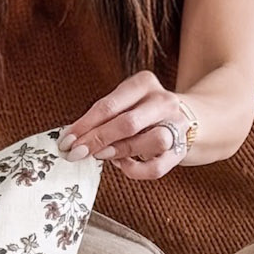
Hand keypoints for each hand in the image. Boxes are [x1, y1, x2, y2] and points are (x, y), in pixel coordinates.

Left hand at [57, 71, 193, 181]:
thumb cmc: (143, 112)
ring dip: (121, 151)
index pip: (109, 105)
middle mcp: (163, 101)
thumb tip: (72, 139)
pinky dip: (136, 170)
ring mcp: (177, 125)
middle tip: (76, 153)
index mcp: (144, 83)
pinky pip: (158, 167)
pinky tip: (122, 165)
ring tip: (102, 155)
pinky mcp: (181, 150)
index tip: (66, 141)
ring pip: (152, 141)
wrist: (187, 118)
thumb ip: (102, 117)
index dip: (84, 125)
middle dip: (98, 140)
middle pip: (128, 123)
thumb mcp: (124, 103)